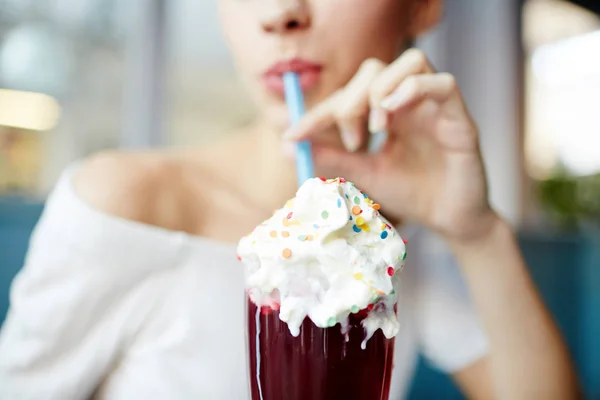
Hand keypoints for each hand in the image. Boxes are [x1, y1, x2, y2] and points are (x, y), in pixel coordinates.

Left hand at [284, 49, 497, 242]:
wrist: (449, 221)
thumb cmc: (410, 194)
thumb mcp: (363, 174)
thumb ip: (331, 158)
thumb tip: (287, 147)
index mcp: (385, 112)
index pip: (347, 95)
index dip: (317, 112)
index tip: (294, 134)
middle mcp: (409, 102)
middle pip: (375, 69)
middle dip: (351, 100)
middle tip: (351, 139)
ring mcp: (435, 106)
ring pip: (412, 61)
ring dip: (382, 89)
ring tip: (375, 128)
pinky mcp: (459, 118)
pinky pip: (444, 83)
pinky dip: (414, 90)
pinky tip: (392, 115)